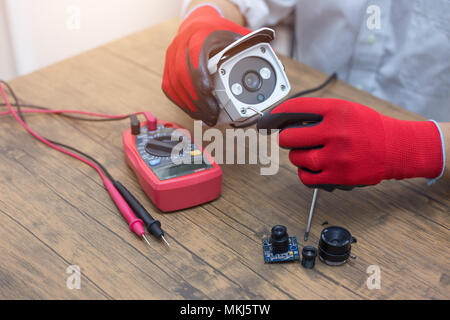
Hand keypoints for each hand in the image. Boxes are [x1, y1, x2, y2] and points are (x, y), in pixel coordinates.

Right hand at [162, 5, 248, 125]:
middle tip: (212, 114)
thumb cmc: (216, 32)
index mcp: (198, 36)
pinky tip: (194, 112)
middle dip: (198, 99)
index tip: (209, 92)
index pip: (194, 56)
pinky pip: (170, 89)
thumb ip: (249, 43)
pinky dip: (182, 103)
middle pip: (183, 75)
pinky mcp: (167, 69)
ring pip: (175, 85)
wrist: (197, 26)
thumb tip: (269, 50)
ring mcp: (171, 58)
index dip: (200, 75)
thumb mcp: (233, 33)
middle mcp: (181, 46)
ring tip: (206, 117)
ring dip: (191, 105)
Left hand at [262, 97, 443, 190]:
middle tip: (292, 139)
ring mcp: (336, 156)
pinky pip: (305, 177)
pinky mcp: (338, 176)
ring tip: (310, 153)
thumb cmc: (368, 128)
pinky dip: (304, 173)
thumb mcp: (345, 109)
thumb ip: (318, 113)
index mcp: (336, 110)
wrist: (396, 148)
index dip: (277, 114)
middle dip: (287, 139)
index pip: (295, 108)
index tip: (268, 120)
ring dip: (297, 156)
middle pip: (288, 137)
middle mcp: (336, 132)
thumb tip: (284, 120)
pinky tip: (313, 167)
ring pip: (295, 158)